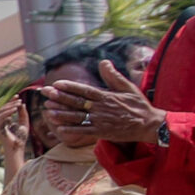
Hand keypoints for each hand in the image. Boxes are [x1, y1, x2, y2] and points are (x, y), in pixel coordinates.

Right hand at [0, 96, 30, 155]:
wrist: (17, 148)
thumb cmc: (21, 138)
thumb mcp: (24, 123)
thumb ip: (23, 114)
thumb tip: (22, 103)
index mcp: (5, 120)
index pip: (7, 108)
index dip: (11, 101)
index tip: (18, 96)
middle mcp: (0, 122)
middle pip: (3, 108)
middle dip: (11, 103)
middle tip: (19, 100)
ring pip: (1, 111)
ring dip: (10, 106)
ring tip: (18, 104)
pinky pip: (1, 117)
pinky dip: (8, 112)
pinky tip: (15, 110)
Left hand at [46, 61, 165, 144]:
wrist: (149, 124)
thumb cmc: (138, 105)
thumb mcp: (128, 87)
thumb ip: (113, 76)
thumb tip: (103, 62)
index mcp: (106, 96)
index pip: (84, 90)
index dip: (70, 87)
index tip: (56, 83)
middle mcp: (101, 108)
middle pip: (77, 102)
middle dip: (60, 97)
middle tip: (45, 93)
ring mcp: (101, 121)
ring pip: (78, 117)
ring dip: (62, 114)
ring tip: (48, 110)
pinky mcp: (102, 132)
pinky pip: (84, 131)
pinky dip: (72, 130)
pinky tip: (60, 129)